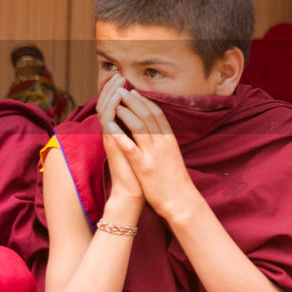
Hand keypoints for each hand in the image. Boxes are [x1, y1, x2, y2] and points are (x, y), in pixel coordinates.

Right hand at [97, 75, 142, 202]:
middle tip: (118, 75)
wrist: (132, 192)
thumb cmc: (139, 173)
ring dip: (111, 94)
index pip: (114, 108)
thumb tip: (145, 122)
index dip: (117, 93)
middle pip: (108, 105)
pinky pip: (107, 123)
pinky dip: (110, 109)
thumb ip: (138, 135)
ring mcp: (110, 139)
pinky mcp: (111, 145)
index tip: (124, 80)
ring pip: (106, 110)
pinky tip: (116, 98)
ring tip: (117, 81)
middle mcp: (112, 134)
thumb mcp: (140, 149)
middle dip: (113, 89)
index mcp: (120, 133)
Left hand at [100, 84, 195, 219]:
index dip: (145, 101)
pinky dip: (120, 134)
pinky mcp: (144, 167)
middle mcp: (162, 144)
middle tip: (121, 89)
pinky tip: (109, 125)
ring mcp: (153, 155)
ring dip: (126, 111)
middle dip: (133, 100)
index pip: (158, 114)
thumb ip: (163, 143)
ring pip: (140, 126)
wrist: (182, 202)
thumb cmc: (175, 181)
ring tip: (114, 100)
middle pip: (148, 115)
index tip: (134, 92)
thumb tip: (155, 131)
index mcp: (169, 141)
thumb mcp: (172, 156)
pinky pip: (130, 147)